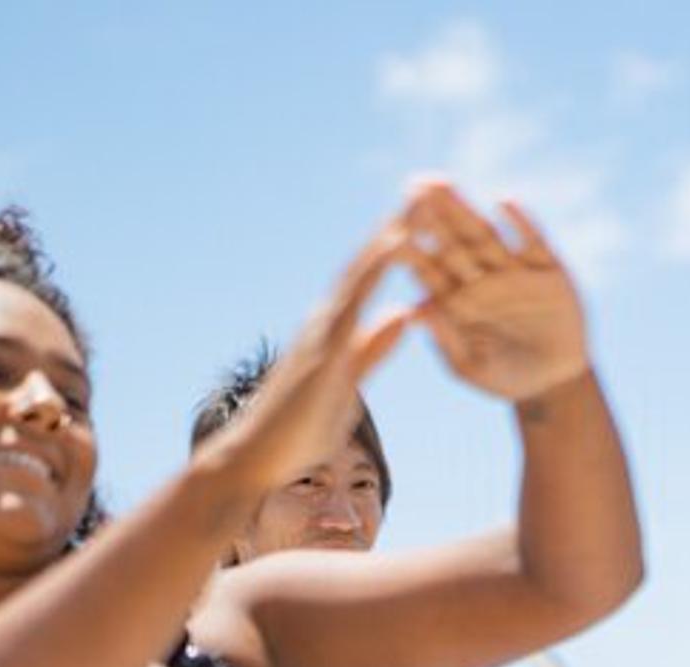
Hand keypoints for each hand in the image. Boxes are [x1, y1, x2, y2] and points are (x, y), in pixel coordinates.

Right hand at [206, 215, 420, 492]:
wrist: (257, 459)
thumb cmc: (301, 430)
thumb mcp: (350, 383)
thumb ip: (374, 349)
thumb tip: (403, 316)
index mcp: (338, 330)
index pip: (373, 279)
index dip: (400, 246)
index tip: (429, 216)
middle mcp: (329, 319)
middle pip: (371, 262)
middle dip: (402, 224)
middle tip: (432, 185)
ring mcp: (324, 329)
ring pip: (363, 269)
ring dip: (393, 231)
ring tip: (423, 197)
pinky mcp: (324, 347)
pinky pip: (356, 298)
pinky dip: (378, 267)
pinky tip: (400, 240)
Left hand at [401, 179, 591, 402]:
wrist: (556, 383)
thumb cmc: (507, 378)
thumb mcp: (473, 368)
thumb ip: (447, 341)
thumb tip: (415, 310)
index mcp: (456, 299)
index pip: (429, 269)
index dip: (413, 250)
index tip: (390, 234)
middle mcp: (481, 277)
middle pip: (453, 242)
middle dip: (434, 216)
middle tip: (413, 187)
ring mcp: (513, 270)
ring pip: (486, 235)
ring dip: (465, 210)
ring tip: (444, 185)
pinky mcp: (548, 269)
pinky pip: (533, 242)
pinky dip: (521, 223)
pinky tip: (505, 202)